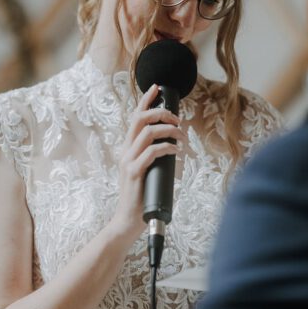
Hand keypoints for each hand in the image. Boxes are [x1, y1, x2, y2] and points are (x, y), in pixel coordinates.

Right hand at [108, 84, 185, 244]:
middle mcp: (125, 151)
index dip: (145, 100)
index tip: (157, 87)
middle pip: (139, 119)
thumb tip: (174, 146)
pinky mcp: (134, 173)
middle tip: (176, 117)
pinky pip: (151, 152)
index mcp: (128, 148)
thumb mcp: (147, 171)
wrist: (127, 221)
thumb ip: (154, 157)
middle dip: (160, 111)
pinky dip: (166, 147)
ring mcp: (128, 161)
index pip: (135, 117)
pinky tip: (176, 150)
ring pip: (146, 133)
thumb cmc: (141, 197)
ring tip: (181, 135)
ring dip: (168, 130)